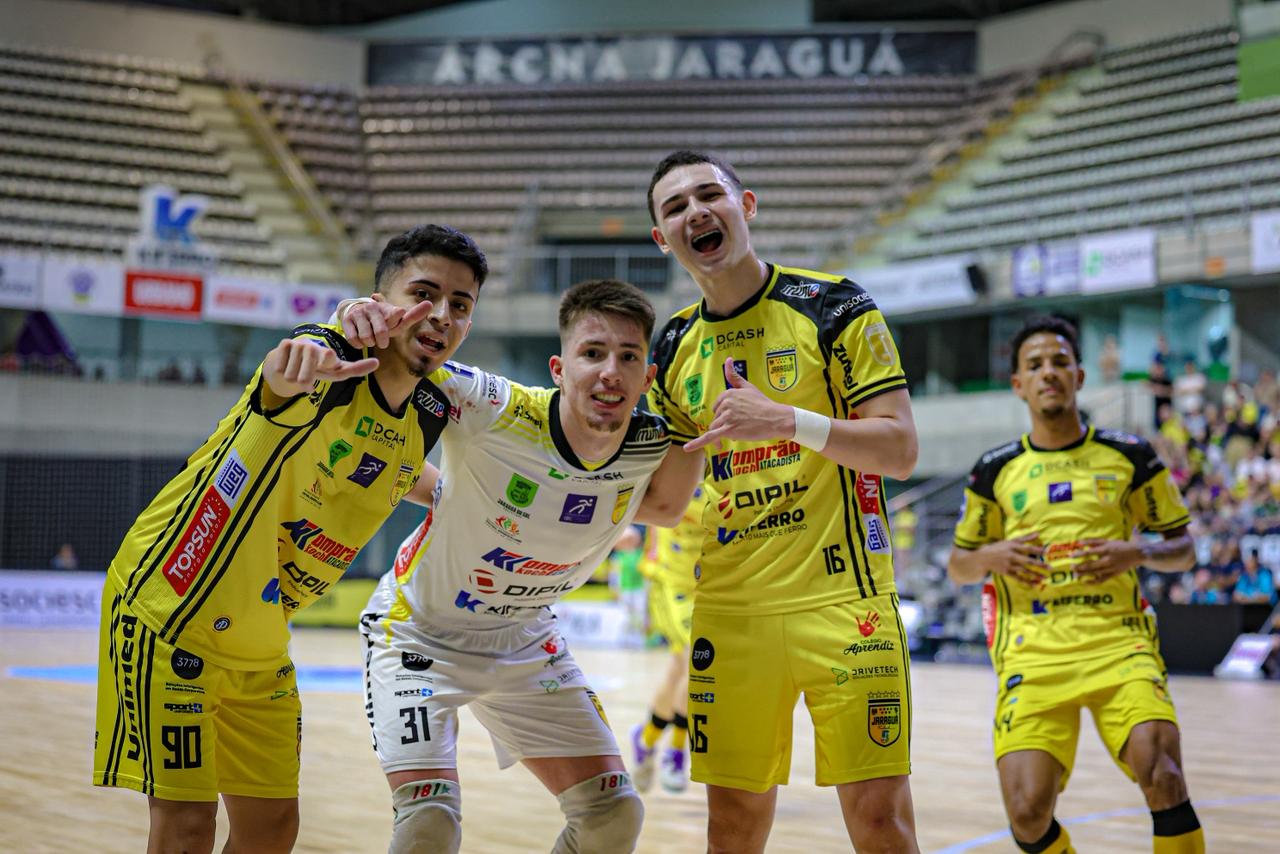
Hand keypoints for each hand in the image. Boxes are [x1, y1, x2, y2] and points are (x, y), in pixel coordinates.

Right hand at [263, 337, 377, 398]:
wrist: (297, 359)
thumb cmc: (320, 367)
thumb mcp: (336, 371)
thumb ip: (355, 369)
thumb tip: (377, 363)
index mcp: (328, 355)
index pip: (327, 357)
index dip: (328, 359)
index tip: (331, 357)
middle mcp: (314, 347)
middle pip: (303, 379)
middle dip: (305, 384)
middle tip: (309, 381)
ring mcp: (298, 344)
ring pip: (290, 376)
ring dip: (294, 379)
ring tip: (300, 372)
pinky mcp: (284, 344)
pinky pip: (280, 369)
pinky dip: (283, 372)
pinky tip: (289, 365)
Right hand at [340, 293, 433, 348]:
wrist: (356, 313)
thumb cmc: (382, 321)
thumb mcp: (396, 320)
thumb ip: (412, 316)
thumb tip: (430, 304)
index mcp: (387, 309)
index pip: (395, 314)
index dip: (396, 315)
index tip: (400, 312)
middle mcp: (373, 308)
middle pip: (381, 332)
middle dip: (382, 341)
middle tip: (382, 342)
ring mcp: (359, 313)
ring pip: (367, 338)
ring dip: (370, 342)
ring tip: (370, 338)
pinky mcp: (347, 319)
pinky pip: (354, 339)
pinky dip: (359, 344)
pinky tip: (360, 339)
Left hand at [684, 357, 793, 452]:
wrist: (776, 418)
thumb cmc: (763, 404)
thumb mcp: (748, 387)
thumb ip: (734, 376)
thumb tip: (728, 359)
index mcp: (728, 394)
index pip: (717, 407)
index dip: (725, 414)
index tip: (736, 417)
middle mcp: (725, 404)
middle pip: (716, 418)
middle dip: (725, 424)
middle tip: (742, 426)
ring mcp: (727, 417)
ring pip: (715, 428)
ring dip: (722, 433)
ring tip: (737, 435)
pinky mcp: (729, 430)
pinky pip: (710, 437)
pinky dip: (698, 443)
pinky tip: (688, 448)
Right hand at [978, 534, 1046, 585]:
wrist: (982, 558)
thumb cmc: (998, 547)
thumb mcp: (1010, 541)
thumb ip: (1024, 538)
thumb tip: (1038, 533)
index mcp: (1012, 547)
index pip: (1027, 548)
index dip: (1037, 550)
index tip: (1046, 552)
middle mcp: (1011, 556)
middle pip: (1027, 561)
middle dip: (1039, 564)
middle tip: (1050, 567)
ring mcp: (1009, 565)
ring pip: (1024, 571)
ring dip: (1035, 574)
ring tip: (1045, 578)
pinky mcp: (1006, 572)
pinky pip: (1018, 578)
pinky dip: (1026, 582)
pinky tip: (1035, 585)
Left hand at [1072, 538, 1144, 583]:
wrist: (1136, 554)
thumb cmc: (1119, 546)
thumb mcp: (1107, 541)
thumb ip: (1093, 541)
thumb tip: (1080, 542)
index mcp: (1106, 550)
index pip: (1089, 552)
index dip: (1079, 554)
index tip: (1070, 556)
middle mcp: (1108, 560)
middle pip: (1091, 564)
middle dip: (1080, 566)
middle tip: (1071, 567)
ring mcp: (1111, 568)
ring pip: (1095, 573)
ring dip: (1084, 574)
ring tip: (1075, 575)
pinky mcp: (1113, 574)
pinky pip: (1102, 579)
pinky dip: (1093, 582)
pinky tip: (1085, 582)